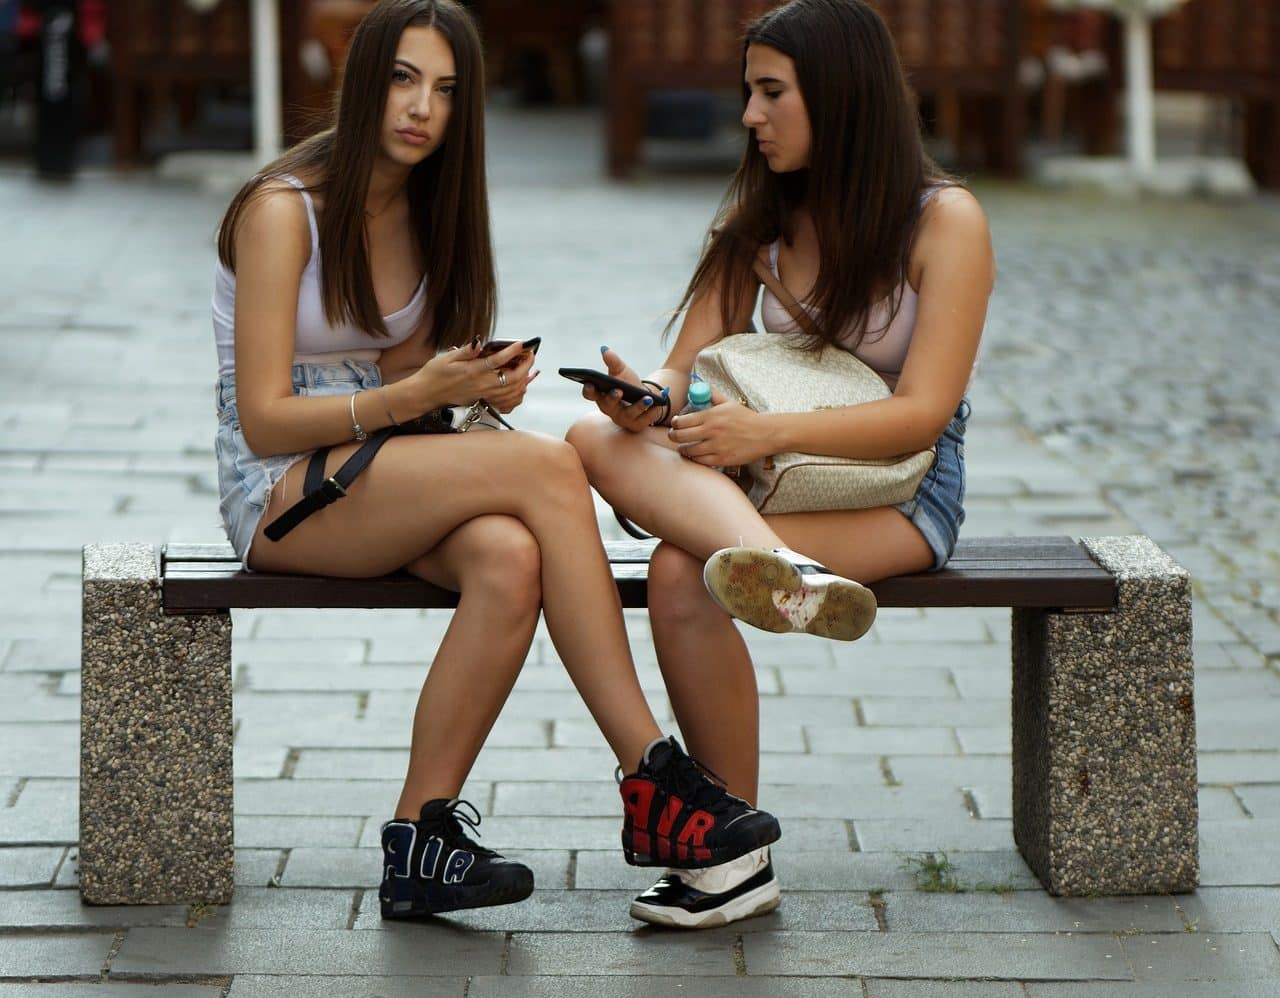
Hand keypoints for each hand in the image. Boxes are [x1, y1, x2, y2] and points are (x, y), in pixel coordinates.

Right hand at [410, 339, 537, 413]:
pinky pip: (506, 401)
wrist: (426, 394)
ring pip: (511, 391)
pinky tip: (521, 385)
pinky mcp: (482, 400)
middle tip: (530, 355)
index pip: (497, 361)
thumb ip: (467, 351)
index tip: (521, 343)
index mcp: (472, 372)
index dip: (511, 351)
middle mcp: (480, 385)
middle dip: (525, 366)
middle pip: (511, 378)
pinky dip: (517, 394)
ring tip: (529, 367)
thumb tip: (479, 343)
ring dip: (524, 379)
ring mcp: (483, 395)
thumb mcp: (447, 357)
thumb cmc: (434, 374)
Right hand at [582, 347, 667, 432]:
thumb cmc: (629, 384)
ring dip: (637, 407)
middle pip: (608, 406)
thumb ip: (613, 361)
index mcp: (601, 396)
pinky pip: (643, 421)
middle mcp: (610, 410)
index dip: (589, 390)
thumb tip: (604, 349)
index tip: (590, 384)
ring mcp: (623, 419)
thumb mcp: (622, 371)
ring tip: (647, 399)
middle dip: (612, 399)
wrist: (646, 396)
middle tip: (618, 390)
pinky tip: (657, 405)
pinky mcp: (637, 425)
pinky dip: (651, 413)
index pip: (591, 394)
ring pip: (628, 415)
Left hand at [666, 390, 773, 466]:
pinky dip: (695, 458)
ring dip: (683, 449)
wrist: (764, 434)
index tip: (675, 424)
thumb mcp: (729, 403)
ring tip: (684, 447)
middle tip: (674, 436)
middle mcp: (711, 431)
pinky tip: (696, 455)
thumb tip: (700, 387)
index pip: (682, 421)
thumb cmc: (746, 418)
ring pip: (689, 450)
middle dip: (673, 436)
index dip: (675, 424)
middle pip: (680, 436)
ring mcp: (716, 446)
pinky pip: (700, 461)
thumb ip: (713, 396)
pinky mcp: (722, 459)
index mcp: (711, 416)